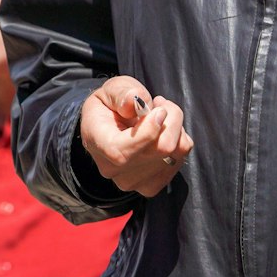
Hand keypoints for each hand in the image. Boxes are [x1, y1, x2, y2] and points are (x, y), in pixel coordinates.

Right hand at [80, 76, 191, 197]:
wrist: (106, 129)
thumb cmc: (108, 107)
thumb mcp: (110, 90)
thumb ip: (121, 93)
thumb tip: (134, 101)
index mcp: (97, 143)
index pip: (124, 151)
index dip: (149, 130)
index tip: (158, 109)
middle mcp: (113, 169)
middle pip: (161, 148)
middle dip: (171, 118)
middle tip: (161, 104)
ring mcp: (132, 181)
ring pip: (175, 153)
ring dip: (176, 129)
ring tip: (160, 118)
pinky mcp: (151, 186)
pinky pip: (179, 160)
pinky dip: (178, 142)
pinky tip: (163, 134)